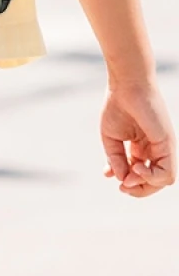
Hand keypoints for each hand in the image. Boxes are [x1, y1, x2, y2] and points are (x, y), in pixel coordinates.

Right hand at [101, 80, 174, 195]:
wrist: (126, 86)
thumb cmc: (117, 106)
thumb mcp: (111, 138)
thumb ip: (116, 159)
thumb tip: (122, 180)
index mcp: (142, 148)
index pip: (139, 173)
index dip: (127, 180)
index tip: (107, 175)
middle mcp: (156, 150)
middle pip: (153, 181)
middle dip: (137, 189)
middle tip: (122, 187)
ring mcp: (164, 149)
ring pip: (163, 181)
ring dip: (145, 186)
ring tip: (128, 179)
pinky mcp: (168, 146)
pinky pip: (167, 173)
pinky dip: (152, 177)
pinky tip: (137, 169)